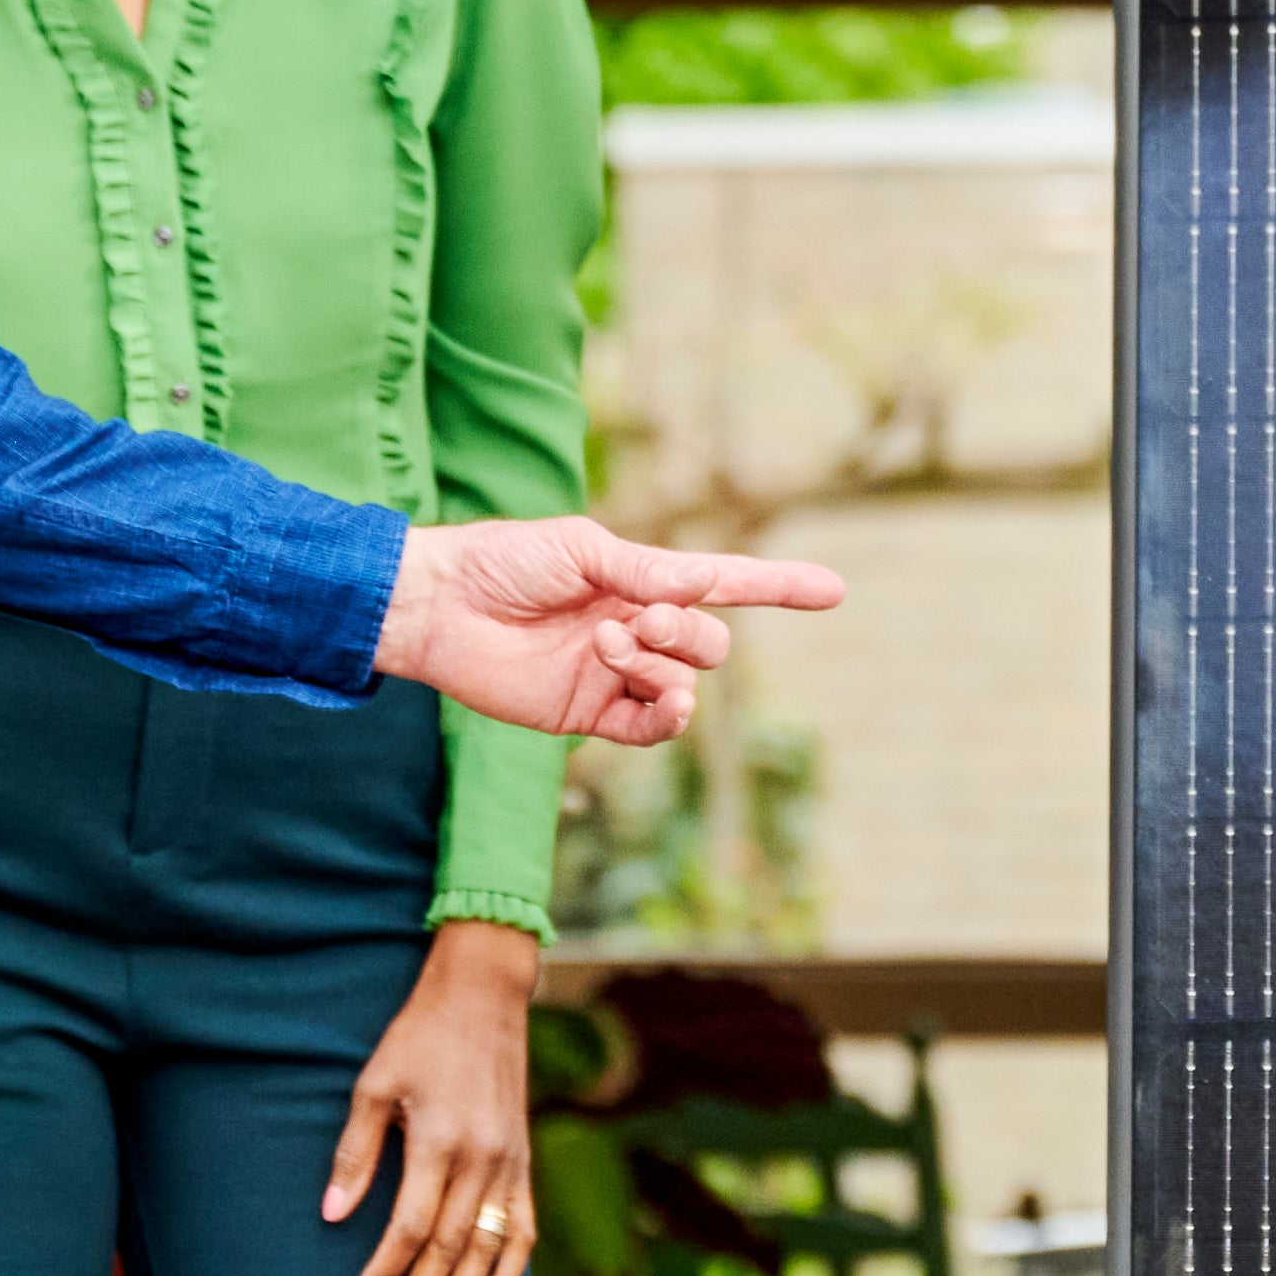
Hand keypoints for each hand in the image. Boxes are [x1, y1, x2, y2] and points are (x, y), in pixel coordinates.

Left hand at [326, 927, 546, 1275]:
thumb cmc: (418, 1038)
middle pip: (450, 1249)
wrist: (484, 998)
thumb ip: (356, 1152)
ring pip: (488, 1250)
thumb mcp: (374, 1085)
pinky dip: (510, 1274)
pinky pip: (523, 1231)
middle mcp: (482, 1160)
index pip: (411, 1227)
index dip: (385, 1269)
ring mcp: (509, 1165)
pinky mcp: (523, 1163)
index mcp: (440, 1141)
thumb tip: (334, 1214)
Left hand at [378, 514, 840, 746]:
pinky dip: (667, 716)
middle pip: (711, 643)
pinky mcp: (590, 715)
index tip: (834, 591)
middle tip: (637, 618)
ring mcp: (617, 675)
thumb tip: (707, 583)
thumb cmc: (504, 561)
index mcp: (642, 579)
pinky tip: (658, 697)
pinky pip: (653, 728)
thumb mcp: (582, 547)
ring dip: (662, 664)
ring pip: (686, 683)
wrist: (441, 607)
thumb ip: (645, 570)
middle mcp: (638, 628)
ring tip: (608, 644)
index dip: (780, 587)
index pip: (726, 584)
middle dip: (688, 631)